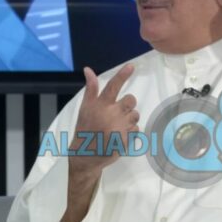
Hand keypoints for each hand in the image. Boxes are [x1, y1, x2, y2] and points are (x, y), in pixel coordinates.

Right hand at [69, 64, 138, 178]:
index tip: (131, 66)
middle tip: (118, 113)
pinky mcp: (126, 139)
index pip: (113, 86)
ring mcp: (119, 127)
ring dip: (129, 119)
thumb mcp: (85, 108)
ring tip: (117, 126)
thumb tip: (88, 69)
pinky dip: (131, 132)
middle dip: (128, 105)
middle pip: (131, 100)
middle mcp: (110, 114)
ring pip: (135, 115)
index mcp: (100, 105)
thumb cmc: (85, 129)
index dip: (122, 75)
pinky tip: (120, 136)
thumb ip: (91, 89)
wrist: (85, 155)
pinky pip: (137, 130)